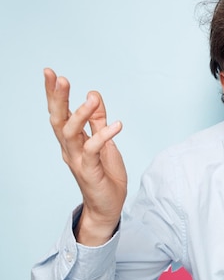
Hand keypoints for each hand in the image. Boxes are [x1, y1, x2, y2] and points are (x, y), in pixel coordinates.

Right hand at [45, 68, 126, 245]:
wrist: (108, 206)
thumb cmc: (105, 175)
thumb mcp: (104, 143)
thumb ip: (98, 121)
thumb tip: (94, 96)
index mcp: (71, 141)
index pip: (60, 113)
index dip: (55, 94)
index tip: (51, 73)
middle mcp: (70, 149)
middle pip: (58, 120)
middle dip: (58, 98)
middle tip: (60, 78)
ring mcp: (78, 160)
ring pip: (71, 133)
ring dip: (79, 114)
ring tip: (91, 98)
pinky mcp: (89, 170)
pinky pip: (93, 149)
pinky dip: (104, 135)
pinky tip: (117, 124)